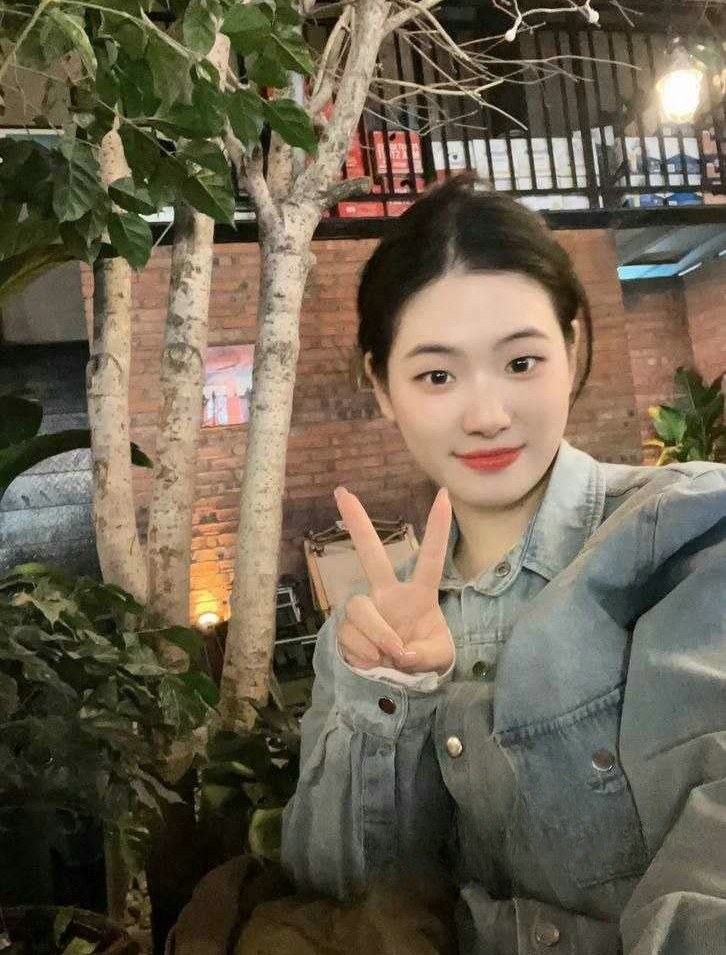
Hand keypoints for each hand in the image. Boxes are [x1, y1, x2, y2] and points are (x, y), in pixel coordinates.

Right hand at [334, 486, 453, 674]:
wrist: (400, 682)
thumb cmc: (424, 657)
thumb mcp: (439, 659)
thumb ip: (425, 655)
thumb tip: (402, 651)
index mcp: (418, 595)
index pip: (430, 559)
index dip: (437, 529)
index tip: (444, 495)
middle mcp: (388, 594)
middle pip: (371, 555)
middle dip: (357, 523)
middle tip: (342, 491)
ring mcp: (366, 608)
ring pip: (359, 608)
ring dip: (376, 635)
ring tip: (387, 657)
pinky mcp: (347, 628)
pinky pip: (349, 635)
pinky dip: (363, 654)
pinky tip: (373, 663)